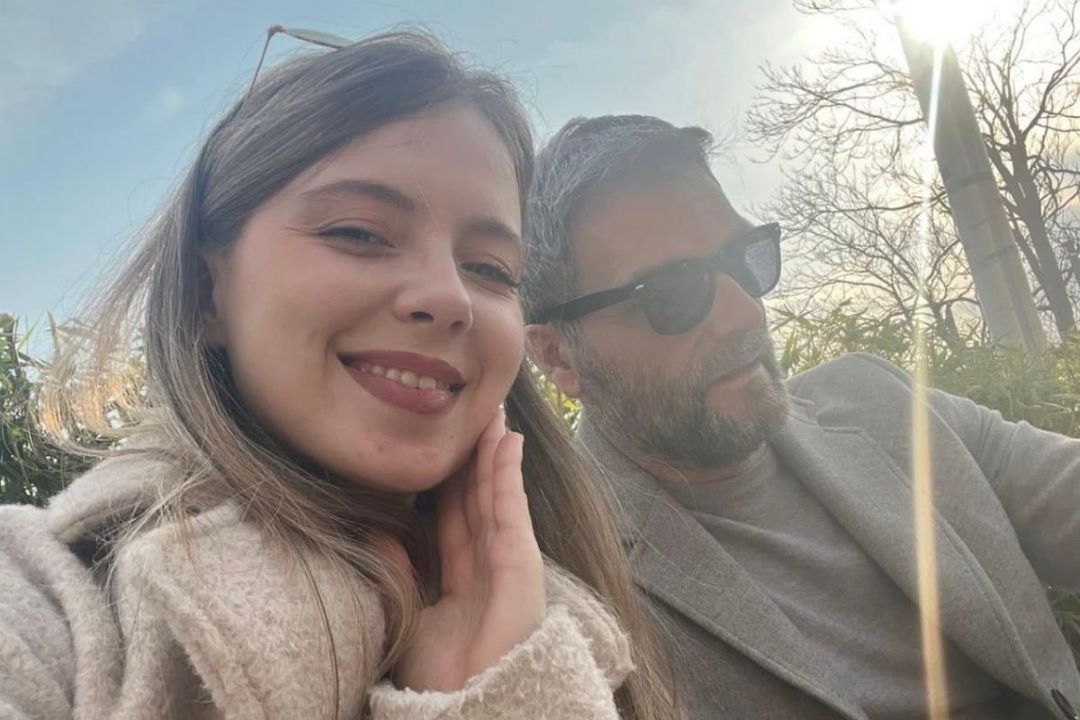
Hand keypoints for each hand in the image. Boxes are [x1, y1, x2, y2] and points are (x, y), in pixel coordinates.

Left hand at [393, 408, 545, 691]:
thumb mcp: (409, 615)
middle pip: (478, 497)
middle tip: (472, 413)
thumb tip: (376, 530)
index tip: (442, 445)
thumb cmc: (443, 678)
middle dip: (475, 456)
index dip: (449, 479)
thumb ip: (398, 569)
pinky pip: (511, 507)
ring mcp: (508, 561)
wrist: (468, 704)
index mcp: (463, 578)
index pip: (453, 516)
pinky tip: (507, 440)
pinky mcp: (521, 561)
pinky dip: (509, 472)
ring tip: (491, 412)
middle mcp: (488, 564)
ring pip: (496, 493)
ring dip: (493, 451)